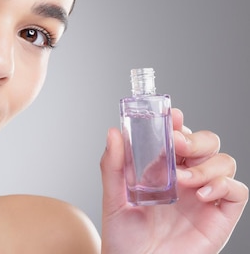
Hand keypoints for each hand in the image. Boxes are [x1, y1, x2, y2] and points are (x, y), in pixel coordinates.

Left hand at [100, 108, 247, 253]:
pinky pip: (237, 190)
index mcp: (163, 166)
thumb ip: (112, 165)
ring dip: (206, 164)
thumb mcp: (112, 197)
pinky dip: (224, 185)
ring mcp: (206, 194)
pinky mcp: (220, 215)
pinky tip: (201, 194)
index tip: (170, 115)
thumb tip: (114, 132)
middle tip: (177, 144)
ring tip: (183, 180)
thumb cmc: (124, 235)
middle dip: (195, 138)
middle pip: (206, 142)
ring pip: (224, 161)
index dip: (178, 122)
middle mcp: (187, 176)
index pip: (178, 134)